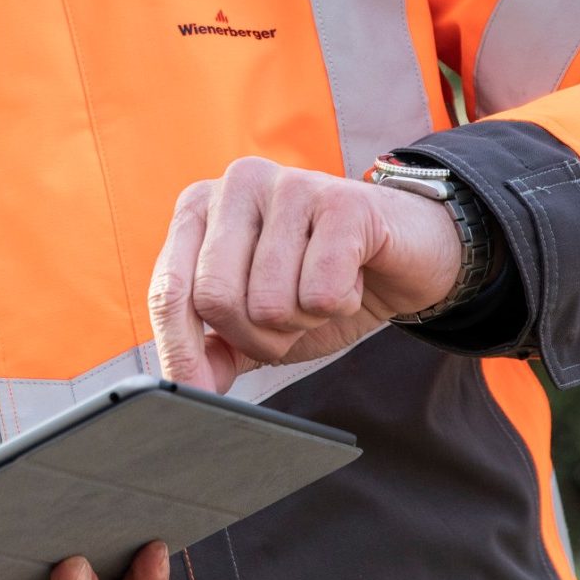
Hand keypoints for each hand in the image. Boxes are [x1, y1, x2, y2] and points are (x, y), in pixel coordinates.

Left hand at [149, 157, 460, 389]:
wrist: (409, 254)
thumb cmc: (323, 281)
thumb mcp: (260, 321)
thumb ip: (215, 348)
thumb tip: (183, 386)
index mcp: (199, 208)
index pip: (169, 290)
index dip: (181, 351)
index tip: (196, 395)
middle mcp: (235, 184)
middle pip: (216, 300)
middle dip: (257, 337)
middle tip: (291, 322)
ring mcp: (287, 184)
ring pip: (270, 303)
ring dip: (304, 320)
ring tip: (324, 290)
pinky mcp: (340, 200)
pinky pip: (320, 292)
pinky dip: (340, 303)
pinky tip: (353, 276)